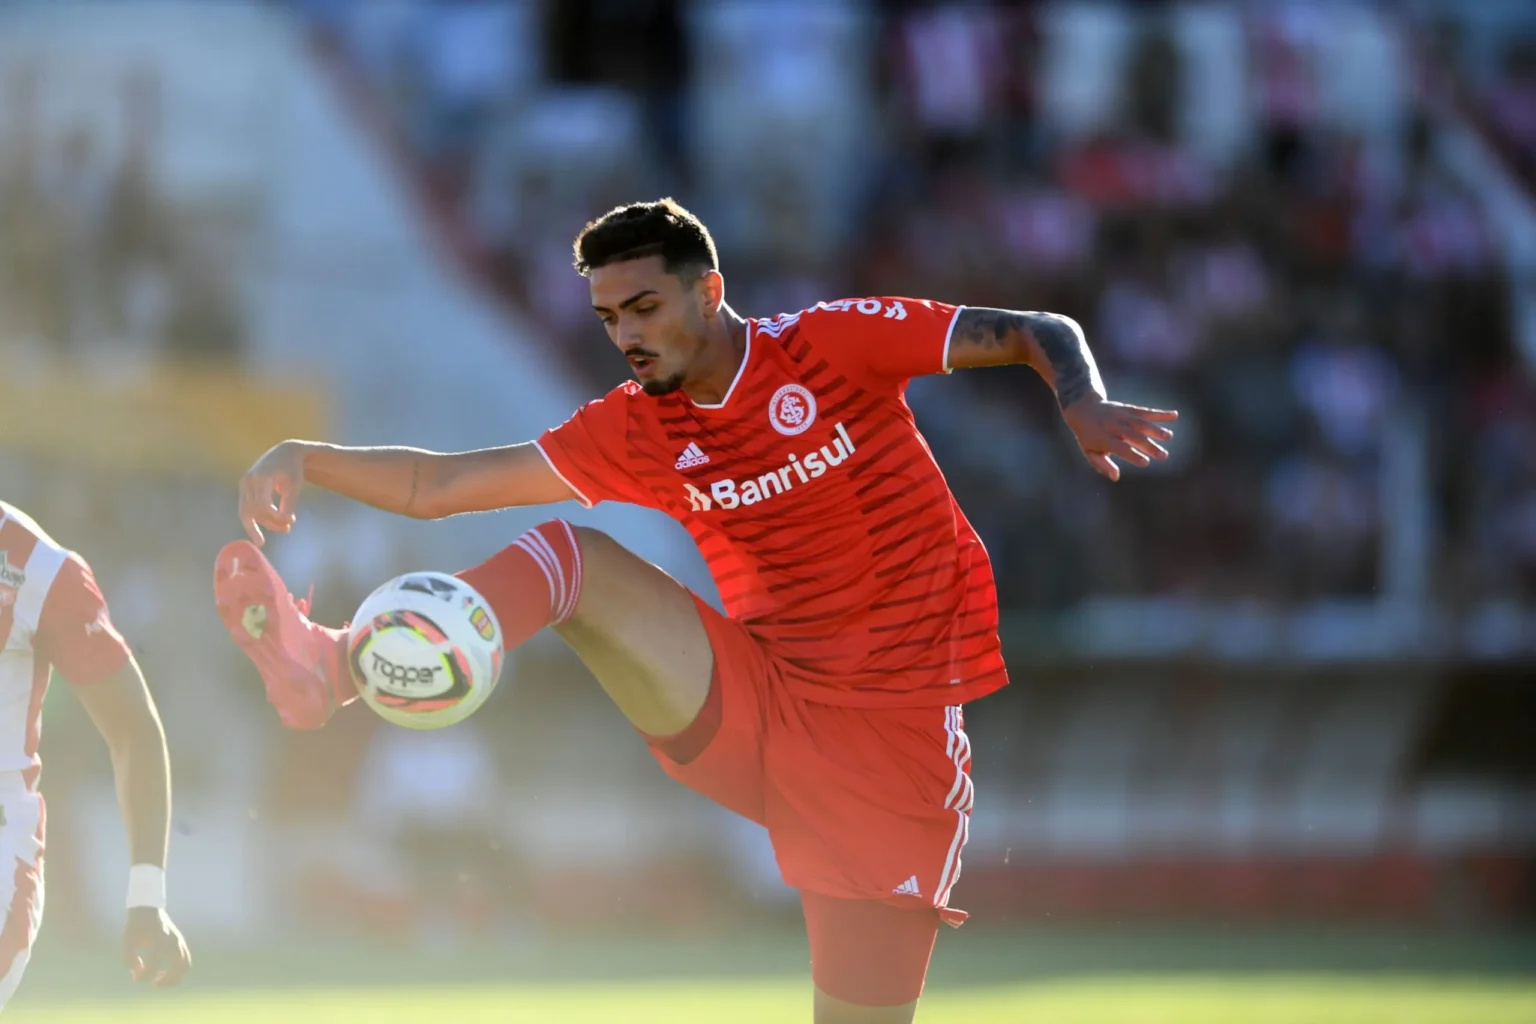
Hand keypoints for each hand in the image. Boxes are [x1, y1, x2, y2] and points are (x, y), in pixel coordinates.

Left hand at [123, 907, 190, 986]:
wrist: (148, 910)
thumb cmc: (136, 927)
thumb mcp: (128, 942)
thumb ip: (130, 960)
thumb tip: (138, 974)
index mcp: (157, 941)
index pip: (153, 966)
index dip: (143, 976)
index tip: (135, 977)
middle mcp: (172, 942)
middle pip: (179, 968)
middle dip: (167, 981)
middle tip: (155, 984)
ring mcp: (179, 942)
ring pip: (185, 965)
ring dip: (175, 977)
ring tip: (161, 980)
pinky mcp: (180, 942)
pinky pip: (185, 959)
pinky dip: (178, 970)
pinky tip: (165, 971)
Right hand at [239, 440, 307, 545]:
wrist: (284, 453)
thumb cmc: (292, 469)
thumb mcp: (295, 485)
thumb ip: (289, 503)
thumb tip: (287, 523)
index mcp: (261, 477)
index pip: (263, 505)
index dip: (275, 517)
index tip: (291, 522)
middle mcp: (248, 481)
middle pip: (254, 510)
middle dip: (271, 522)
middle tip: (288, 529)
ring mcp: (243, 484)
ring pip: (247, 512)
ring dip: (264, 524)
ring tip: (283, 530)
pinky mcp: (244, 489)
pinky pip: (245, 509)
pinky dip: (253, 521)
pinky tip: (259, 535)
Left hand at [1062, 397, 1177, 481]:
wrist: (1085, 409)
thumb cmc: (1089, 437)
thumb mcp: (1090, 452)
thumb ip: (1102, 465)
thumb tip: (1116, 477)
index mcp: (1104, 438)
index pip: (1120, 448)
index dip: (1132, 455)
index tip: (1145, 462)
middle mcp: (1114, 426)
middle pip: (1133, 436)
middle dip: (1149, 446)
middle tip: (1163, 456)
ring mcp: (1123, 416)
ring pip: (1141, 422)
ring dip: (1156, 429)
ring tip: (1169, 436)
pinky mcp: (1130, 409)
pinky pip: (1146, 411)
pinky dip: (1160, 413)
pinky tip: (1174, 415)